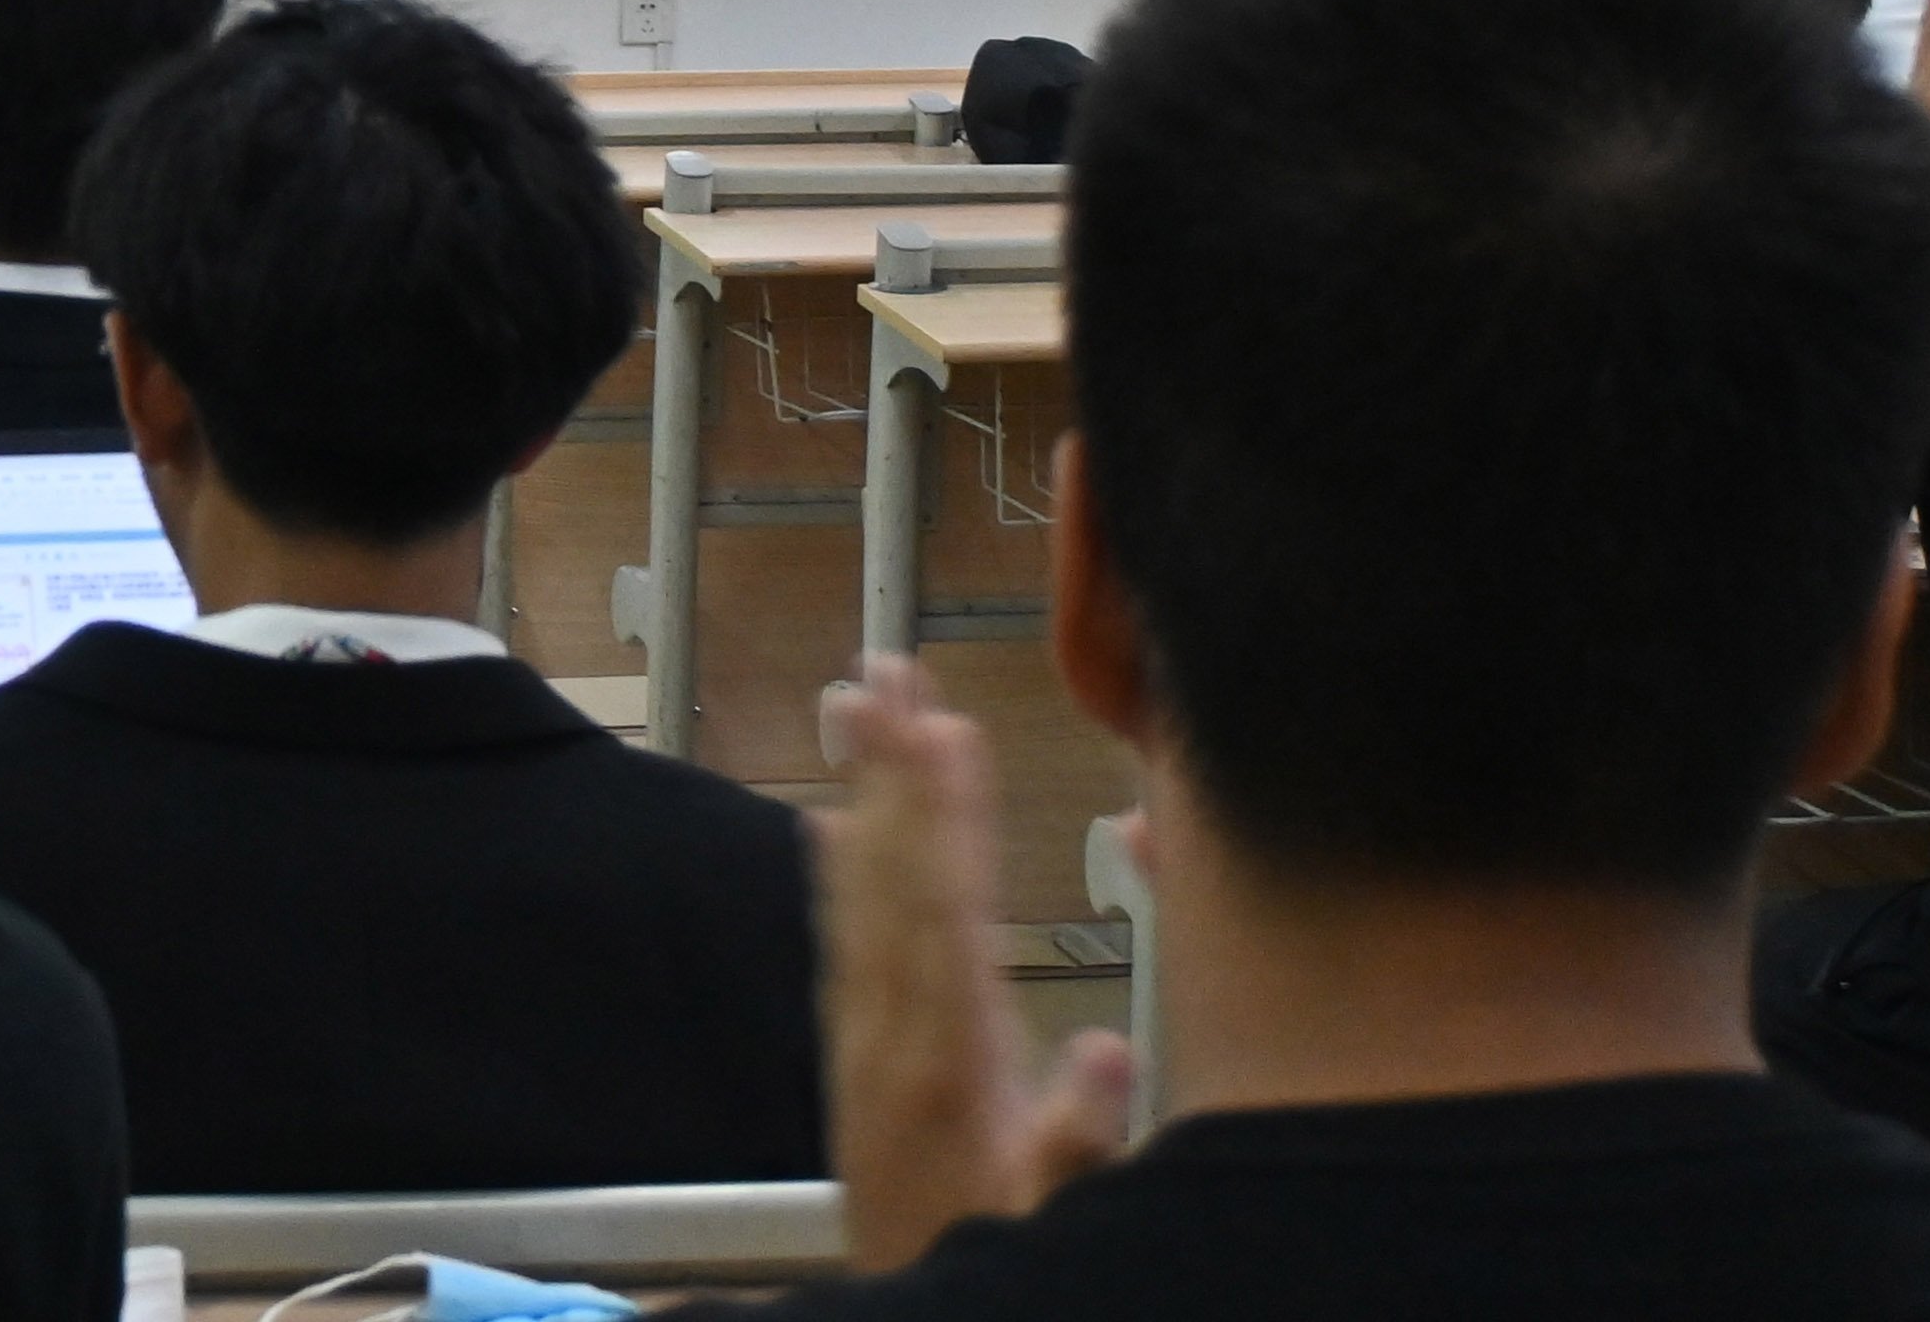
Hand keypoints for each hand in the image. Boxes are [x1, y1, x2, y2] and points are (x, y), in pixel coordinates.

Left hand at [813, 656, 1134, 1271]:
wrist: (909, 1308)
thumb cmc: (992, 1256)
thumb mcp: (1055, 1212)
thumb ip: (1078, 1137)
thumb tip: (1107, 1049)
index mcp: (952, 1058)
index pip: (949, 909)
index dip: (947, 814)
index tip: (944, 727)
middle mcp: (895, 1033)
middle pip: (890, 877)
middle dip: (890, 770)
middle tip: (880, 671)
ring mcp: (866, 1040)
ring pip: (859, 894)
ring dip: (860, 796)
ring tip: (853, 708)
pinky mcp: (856, 1058)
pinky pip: (841, 942)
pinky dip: (833, 875)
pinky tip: (822, 825)